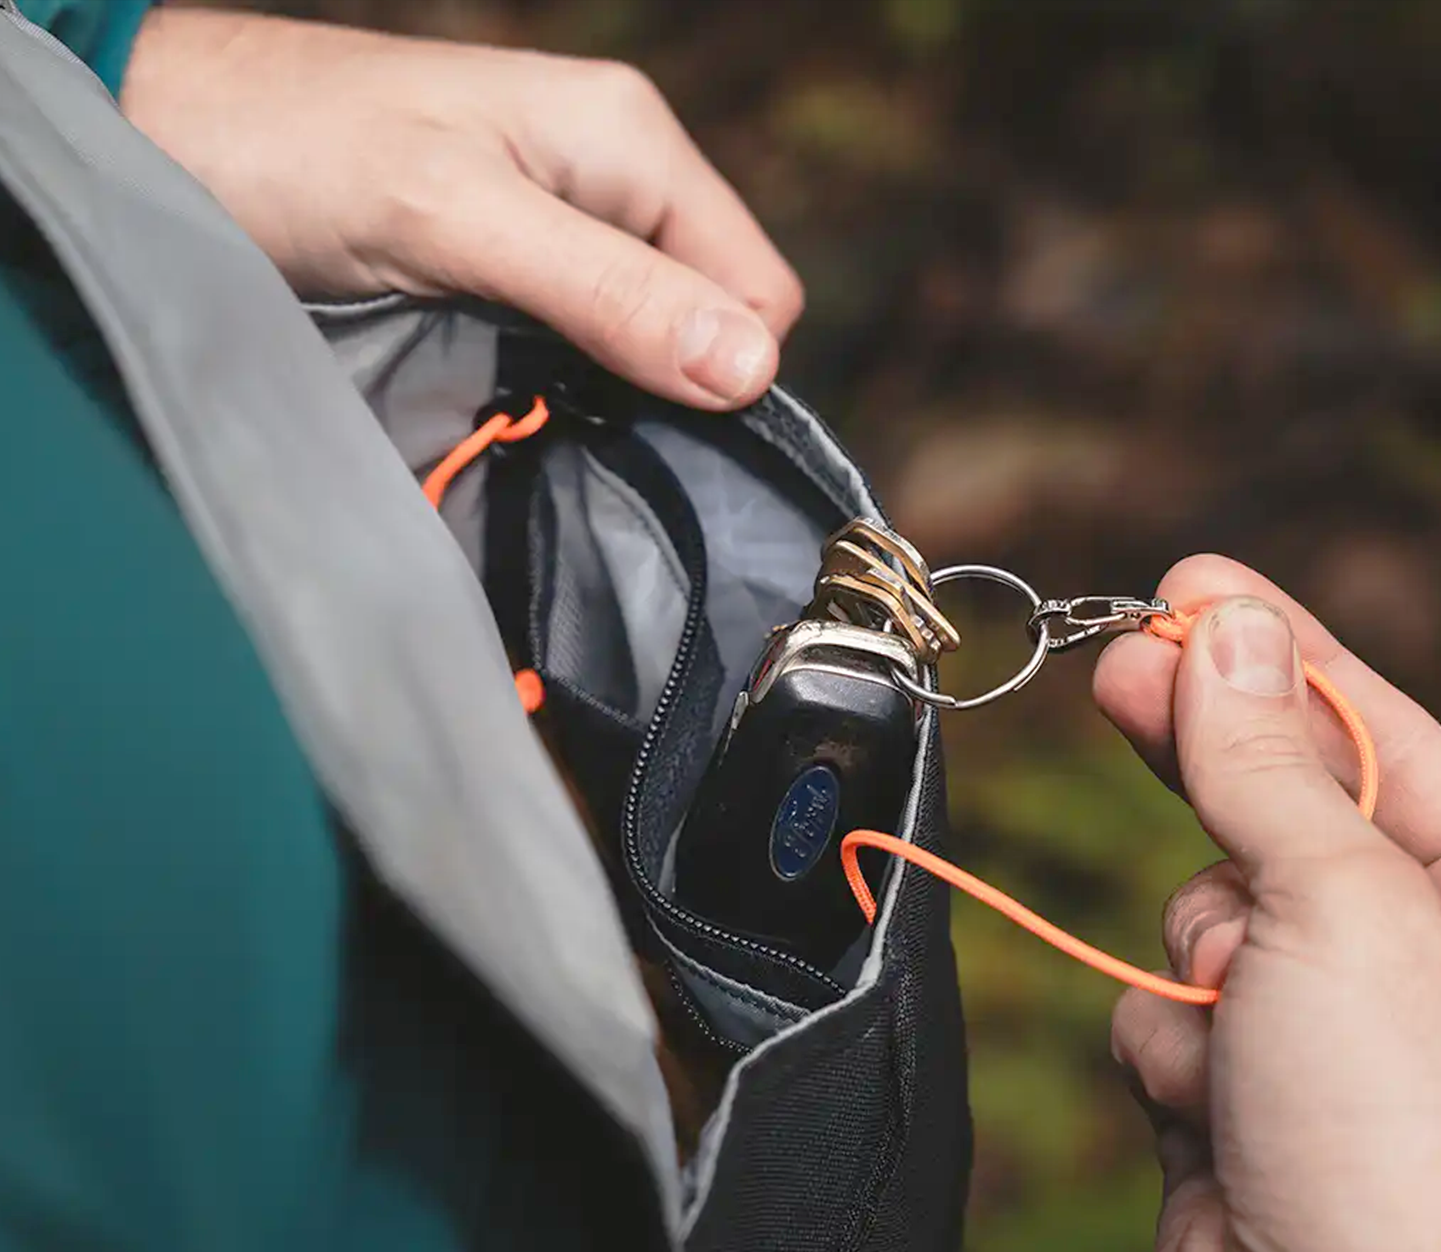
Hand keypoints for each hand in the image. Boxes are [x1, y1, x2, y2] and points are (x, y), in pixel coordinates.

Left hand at [120, 8, 801, 408]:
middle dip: (669, 385)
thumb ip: (609, 293)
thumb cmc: (303, 149)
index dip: (723, 370)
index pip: (758, 293)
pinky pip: (588, 348)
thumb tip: (750, 373)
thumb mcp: (465, 222)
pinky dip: (565, 386)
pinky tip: (512, 398)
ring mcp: (566, 229)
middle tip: (573, 418)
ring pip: (650, 343)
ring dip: (612, 393)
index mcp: (632, 143)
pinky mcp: (516, 273)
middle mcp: (615, 183)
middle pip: (710, 321)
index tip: (644, 422)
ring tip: (532, 409)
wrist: (174, 132)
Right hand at [1092, 555, 1440, 1251]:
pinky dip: (1166, 1042)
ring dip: (1197, 958)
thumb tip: (1225, 632)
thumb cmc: (1395, 1150)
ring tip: (1238, 1040)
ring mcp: (1328, 1021)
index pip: (1377, 731)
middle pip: (1281, 800)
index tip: (1186, 583)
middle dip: (1201, 750)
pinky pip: (1164, 1001)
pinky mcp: (1243, 1082)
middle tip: (1118, 663)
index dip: (1276, 649)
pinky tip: (1209, 1107)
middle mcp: (1427, 954)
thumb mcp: (1344, 912)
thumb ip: (1271, 763)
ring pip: (1202, 905)